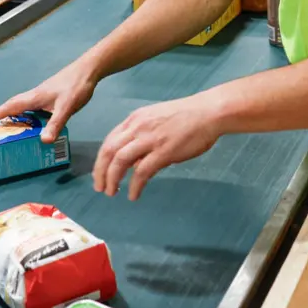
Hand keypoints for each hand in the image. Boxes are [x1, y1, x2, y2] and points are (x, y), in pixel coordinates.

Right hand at [0, 60, 98, 143]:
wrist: (88, 70)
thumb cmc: (76, 86)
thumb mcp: (66, 107)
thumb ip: (55, 123)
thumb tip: (44, 141)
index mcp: (35, 97)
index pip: (11, 106)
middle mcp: (36, 95)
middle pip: (13, 105)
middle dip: (1, 115)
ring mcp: (43, 94)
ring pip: (23, 106)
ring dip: (13, 114)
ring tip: (8, 127)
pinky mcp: (50, 95)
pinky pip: (32, 106)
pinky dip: (27, 114)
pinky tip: (33, 122)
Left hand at [93, 94, 222, 199]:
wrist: (208, 113)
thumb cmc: (187, 116)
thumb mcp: (156, 119)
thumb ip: (142, 137)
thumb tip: (135, 161)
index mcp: (135, 119)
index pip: (109, 141)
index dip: (101, 160)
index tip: (100, 173)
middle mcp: (138, 127)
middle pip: (108, 151)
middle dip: (100, 172)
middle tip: (99, 188)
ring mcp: (150, 139)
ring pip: (120, 161)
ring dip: (112, 179)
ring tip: (111, 192)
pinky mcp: (163, 152)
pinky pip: (142, 172)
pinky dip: (134, 186)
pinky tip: (134, 195)